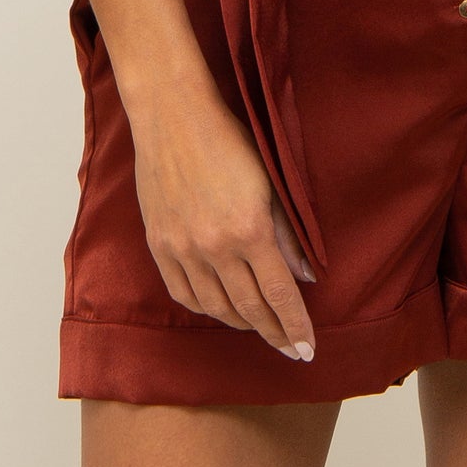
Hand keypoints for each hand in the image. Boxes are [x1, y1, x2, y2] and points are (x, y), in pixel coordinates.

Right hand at [130, 89, 318, 360]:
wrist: (173, 117)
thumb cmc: (229, 140)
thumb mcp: (271, 182)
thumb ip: (288, 234)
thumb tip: (305, 277)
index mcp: (249, 229)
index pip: (278, 295)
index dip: (295, 326)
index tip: (308, 350)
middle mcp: (214, 247)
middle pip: (249, 309)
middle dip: (274, 334)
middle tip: (291, 349)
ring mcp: (182, 249)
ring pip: (216, 308)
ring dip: (242, 324)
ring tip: (260, 328)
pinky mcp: (158, 245)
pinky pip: (183, 294)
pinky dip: (205, 308)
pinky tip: (220, 309)